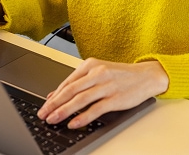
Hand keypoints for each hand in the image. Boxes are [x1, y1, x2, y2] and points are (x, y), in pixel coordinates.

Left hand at [37, 58, 168, 128]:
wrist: (145, 76)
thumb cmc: (119, 75)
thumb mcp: (98, 72)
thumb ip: (79, 82)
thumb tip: (57, 95)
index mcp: (90, 65)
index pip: (67, 82)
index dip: (54, 95)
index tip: (44, 105)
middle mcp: (96, 73)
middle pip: (70, 90)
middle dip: (54, 104)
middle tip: (43, 114)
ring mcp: (106, 86)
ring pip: (80, 99)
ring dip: (64, 111)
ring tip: (53, 119)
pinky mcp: (115, 98)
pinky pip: (95, 109)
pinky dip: (83, 117)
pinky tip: (74, 123)